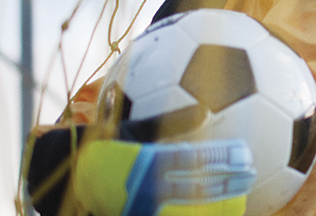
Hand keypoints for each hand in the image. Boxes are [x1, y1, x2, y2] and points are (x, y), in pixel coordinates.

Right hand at [72, 105, 255, 215]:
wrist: (64, 176)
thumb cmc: (102, 146)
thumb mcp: (132, 129)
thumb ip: (170, 122)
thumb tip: (206, 110)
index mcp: (147, 162)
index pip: (194, 160)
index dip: (222, 157)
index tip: (245, 152)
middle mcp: (148, 187)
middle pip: (198, 187)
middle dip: (228, 181)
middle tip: (251, 172)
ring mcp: (143, 206)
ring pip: (189, 207)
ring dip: (218, 200)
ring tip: (241, 194)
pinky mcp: (138, 215)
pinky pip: (172, 215)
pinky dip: (197, 212)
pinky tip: (218, 209)